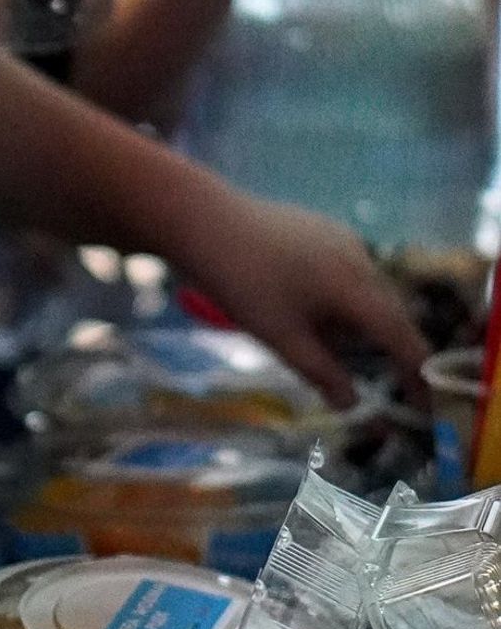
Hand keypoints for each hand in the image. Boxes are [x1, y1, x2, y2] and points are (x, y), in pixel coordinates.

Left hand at [184, 190, 428, 408]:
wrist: (206, 223)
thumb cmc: (243, 285)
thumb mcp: (282, 339)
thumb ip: (322, 373)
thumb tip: (351, 403)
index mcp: (357, 288)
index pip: (402, 337)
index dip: (416, 373)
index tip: (422, 405)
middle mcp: (362, 259)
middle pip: (388, 314)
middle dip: (383, 350)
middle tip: (367, 382)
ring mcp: (344, 239)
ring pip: (366, 292)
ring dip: (355, 324)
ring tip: (313, 339)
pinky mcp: (325, 229)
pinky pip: (348, 273)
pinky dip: (340, 299)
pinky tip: (302, 306)